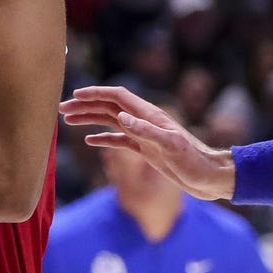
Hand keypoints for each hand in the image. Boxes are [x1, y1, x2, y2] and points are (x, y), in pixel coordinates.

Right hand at [58, 86, 234, 200]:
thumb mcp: (171, 146)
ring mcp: (143, 135)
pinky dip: (102, 138)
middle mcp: (143, 121)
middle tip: (61, 109)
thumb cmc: (195, 162)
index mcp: (148, 115)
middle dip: (85, 105)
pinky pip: (118, 140)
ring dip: (89, 119)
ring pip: (110, 121)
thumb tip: (120, 117)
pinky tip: (89, 141)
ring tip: (68, 120)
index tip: (74, 95)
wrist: (211, 179)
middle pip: (108, 107)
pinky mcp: (145, 150)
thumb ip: (145, 131)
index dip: (95, 93)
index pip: (116, 97)